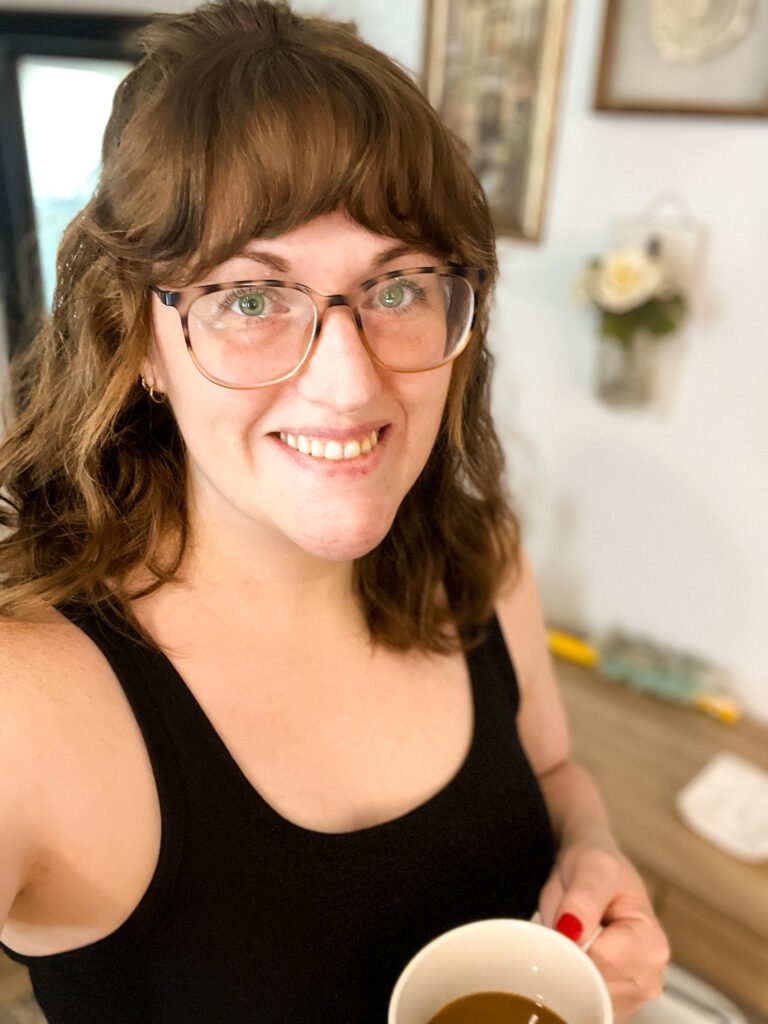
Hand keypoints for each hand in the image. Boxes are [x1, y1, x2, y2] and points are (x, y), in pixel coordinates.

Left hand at [538, 835, 669, 1021]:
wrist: (590, 870)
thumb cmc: (596, 865)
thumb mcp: (592, 867)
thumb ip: (583, 897)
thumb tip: (572, 931)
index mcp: (651, 944)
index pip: (599, 965)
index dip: (571, 946)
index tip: (564, 924)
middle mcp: (649, 975)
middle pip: (592, 988)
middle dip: (567, 960)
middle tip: (565, 928)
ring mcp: (632, 994)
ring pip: (583, 999)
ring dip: (565, 970)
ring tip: (573, 939)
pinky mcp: (614, 1001)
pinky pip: (581, 1005)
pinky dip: (568, 984)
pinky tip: (574, 957)